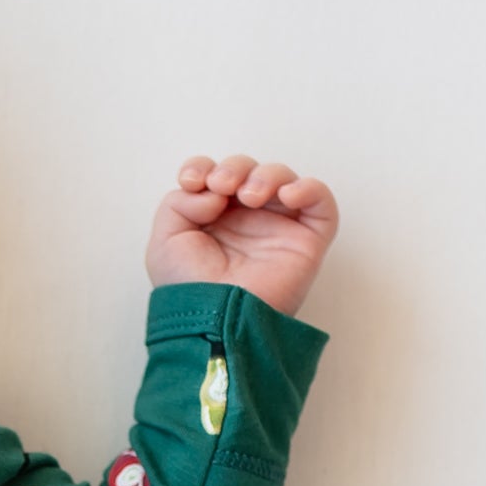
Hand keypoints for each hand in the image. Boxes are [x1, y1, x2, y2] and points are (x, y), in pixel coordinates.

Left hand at [146, 159, 338, 318]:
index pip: (215, 176)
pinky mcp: (307, 242)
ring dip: (266, 175)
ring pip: (283, 179)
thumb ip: (178, 202)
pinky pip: (321, 202)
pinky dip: (308, 188)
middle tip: (222, 186)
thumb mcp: (164, 242)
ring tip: (248, 196)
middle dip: (235, 168)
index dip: (204, 167)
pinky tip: (286, 195)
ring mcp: (278, 230)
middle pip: (249, 171)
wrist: (214, 319)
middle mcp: (246, 222)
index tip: (192, 181)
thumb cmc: (189, 290)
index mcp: (213, 221)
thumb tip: (214, 192)